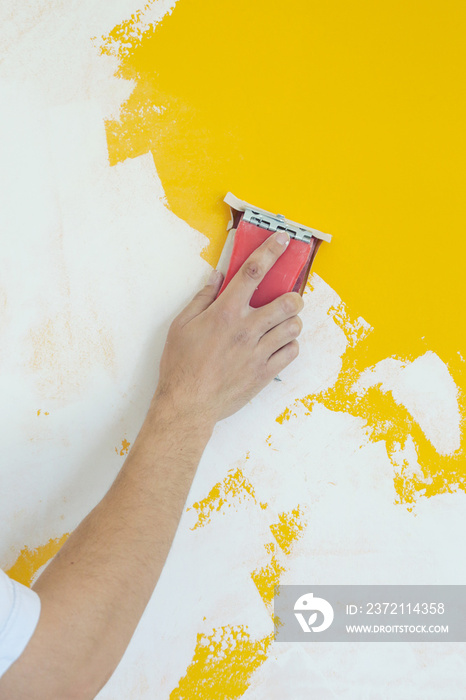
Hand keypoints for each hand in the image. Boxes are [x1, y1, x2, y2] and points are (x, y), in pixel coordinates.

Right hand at [153, 229, 303, 427]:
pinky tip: (276, 346)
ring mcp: (259, 352)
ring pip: (294, 327)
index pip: (253, 272)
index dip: (270, 252)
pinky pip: (291, 352)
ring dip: (291, 321)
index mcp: (225, 313)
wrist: (188, 405)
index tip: (282, 239)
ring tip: (279, 325)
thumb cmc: (181, 365)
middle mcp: (246, 329)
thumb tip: (217, 277)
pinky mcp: (265, 372)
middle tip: (285, 300)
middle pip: (288, 302)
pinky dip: (289, 345)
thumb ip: (202, 298)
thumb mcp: (182, 325)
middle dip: (293, 296)